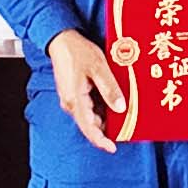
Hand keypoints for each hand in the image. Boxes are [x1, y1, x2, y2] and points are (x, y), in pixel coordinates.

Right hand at [45, 30, 127, 153]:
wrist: (61, 40)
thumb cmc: (77, 51)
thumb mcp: (98, 68)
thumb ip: (109, 89)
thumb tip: (120, 107)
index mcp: (75, 100)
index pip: (89, 128)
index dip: (101, 141)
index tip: (113, 147)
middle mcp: (71, 103)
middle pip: (90, 124)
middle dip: (107, 128)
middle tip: (126, 126)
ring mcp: (71, 98)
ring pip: (90, 115)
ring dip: (105, 116)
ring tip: (122, 111)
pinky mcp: (73, 93)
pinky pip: (88, 105)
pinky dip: (100, 106)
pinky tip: (111, 99)